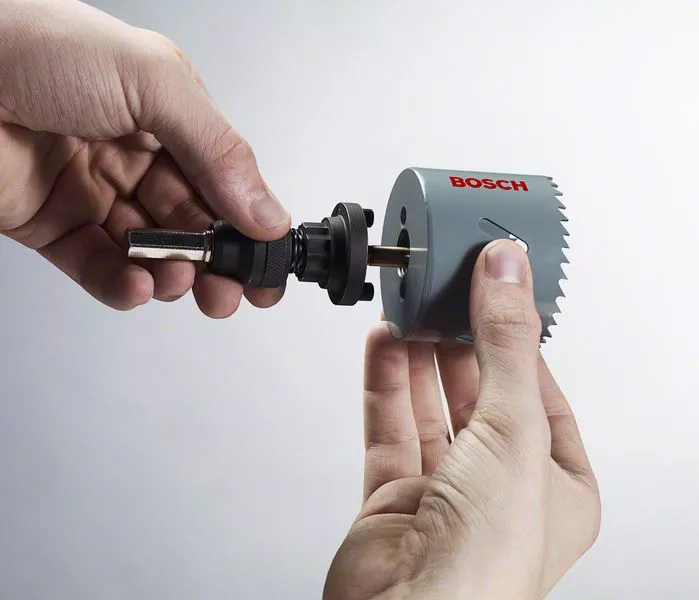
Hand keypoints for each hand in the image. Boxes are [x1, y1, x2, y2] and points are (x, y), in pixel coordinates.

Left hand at [0, 0, 289, 315]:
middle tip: (232, 292)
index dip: (249, 225)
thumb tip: (266, 211)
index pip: (223, 182)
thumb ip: (217, 149)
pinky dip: (122, 285)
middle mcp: (134, 155)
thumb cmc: (33, 44)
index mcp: (168, 117)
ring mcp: (94, 192)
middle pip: (192, 224)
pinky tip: (137, 286)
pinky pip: (97, 266)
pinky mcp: (52, 224)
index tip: (266, 263)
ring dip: (172, 276)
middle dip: (217, 263)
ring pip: (150, 252)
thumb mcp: (152, 81)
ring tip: (178, 282)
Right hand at [324, 240, 600, 599]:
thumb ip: (506, 344)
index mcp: (554, 480)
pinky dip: (384, 381)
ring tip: (410, 305)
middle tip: (445, 288)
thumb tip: (507, 273)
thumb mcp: (515, 429)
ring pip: (429, 405)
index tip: (496, 286)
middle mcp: (499, 484)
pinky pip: (389, 426)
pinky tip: (382, 343)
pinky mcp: (393, 495)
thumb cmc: (487, 561)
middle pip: (478, 391)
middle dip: (460, 339)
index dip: (516, 334)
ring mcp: (444, 489)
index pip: (537, 386)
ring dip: (419, 355)